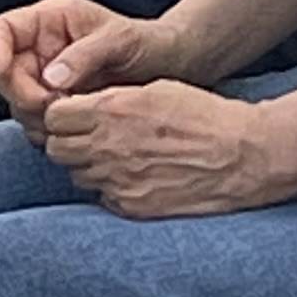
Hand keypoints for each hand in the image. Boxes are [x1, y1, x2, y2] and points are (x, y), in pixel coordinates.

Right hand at [0, 0, 177, 140]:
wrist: (169, 65)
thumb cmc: (148, 41)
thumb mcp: (120, 40)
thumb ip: (85, 55)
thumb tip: (52, 77)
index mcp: (51, 21)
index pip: (3, 29)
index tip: (2, 66)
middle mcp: (43, 49)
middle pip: (6, 73)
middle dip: (24, 92)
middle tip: (53, 102)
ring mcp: (47, 78)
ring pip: (17, 101)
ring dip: (37, 114)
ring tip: (71, 111)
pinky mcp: (56, 103)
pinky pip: (36, 120)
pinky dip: (49, 128)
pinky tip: (74, 125)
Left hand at [42, 79, 278, 219]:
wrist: (242, 156)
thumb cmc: (204, 116)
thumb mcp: (157, 89)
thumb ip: (113, 98)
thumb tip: (81, 106)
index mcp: (113, 110)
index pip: (53, 116)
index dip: (61, 114)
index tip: (73, 115)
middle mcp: (108, 147)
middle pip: (56, 148)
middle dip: (67, 141)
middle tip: (88, 137)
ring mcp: (117, 180)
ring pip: (76, 175)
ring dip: (87, 166)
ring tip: (116, 157)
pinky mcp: (131, 206)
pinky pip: (101, 197)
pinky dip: (110, 188)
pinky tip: (134, 177)